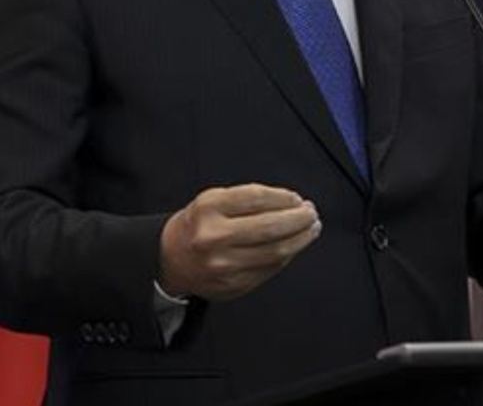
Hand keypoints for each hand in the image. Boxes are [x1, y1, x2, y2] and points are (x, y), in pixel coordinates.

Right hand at [158, 184, 320, 300]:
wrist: (171, 259)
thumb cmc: (200, 224)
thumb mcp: (214, 200)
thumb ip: (250, 199)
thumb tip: (293, 203)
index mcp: (209, 208)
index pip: (258, 198)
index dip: (284, 198)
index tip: (297, 198)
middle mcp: (214, 237)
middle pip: (271, 227)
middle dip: (299, 219)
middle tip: (311, 213)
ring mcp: (223, 265)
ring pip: (275, 252)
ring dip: (301, 239)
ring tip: (311, 228)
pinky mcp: (233, 285)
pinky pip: (270, 269)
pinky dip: (287, 256)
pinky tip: (294, 246)